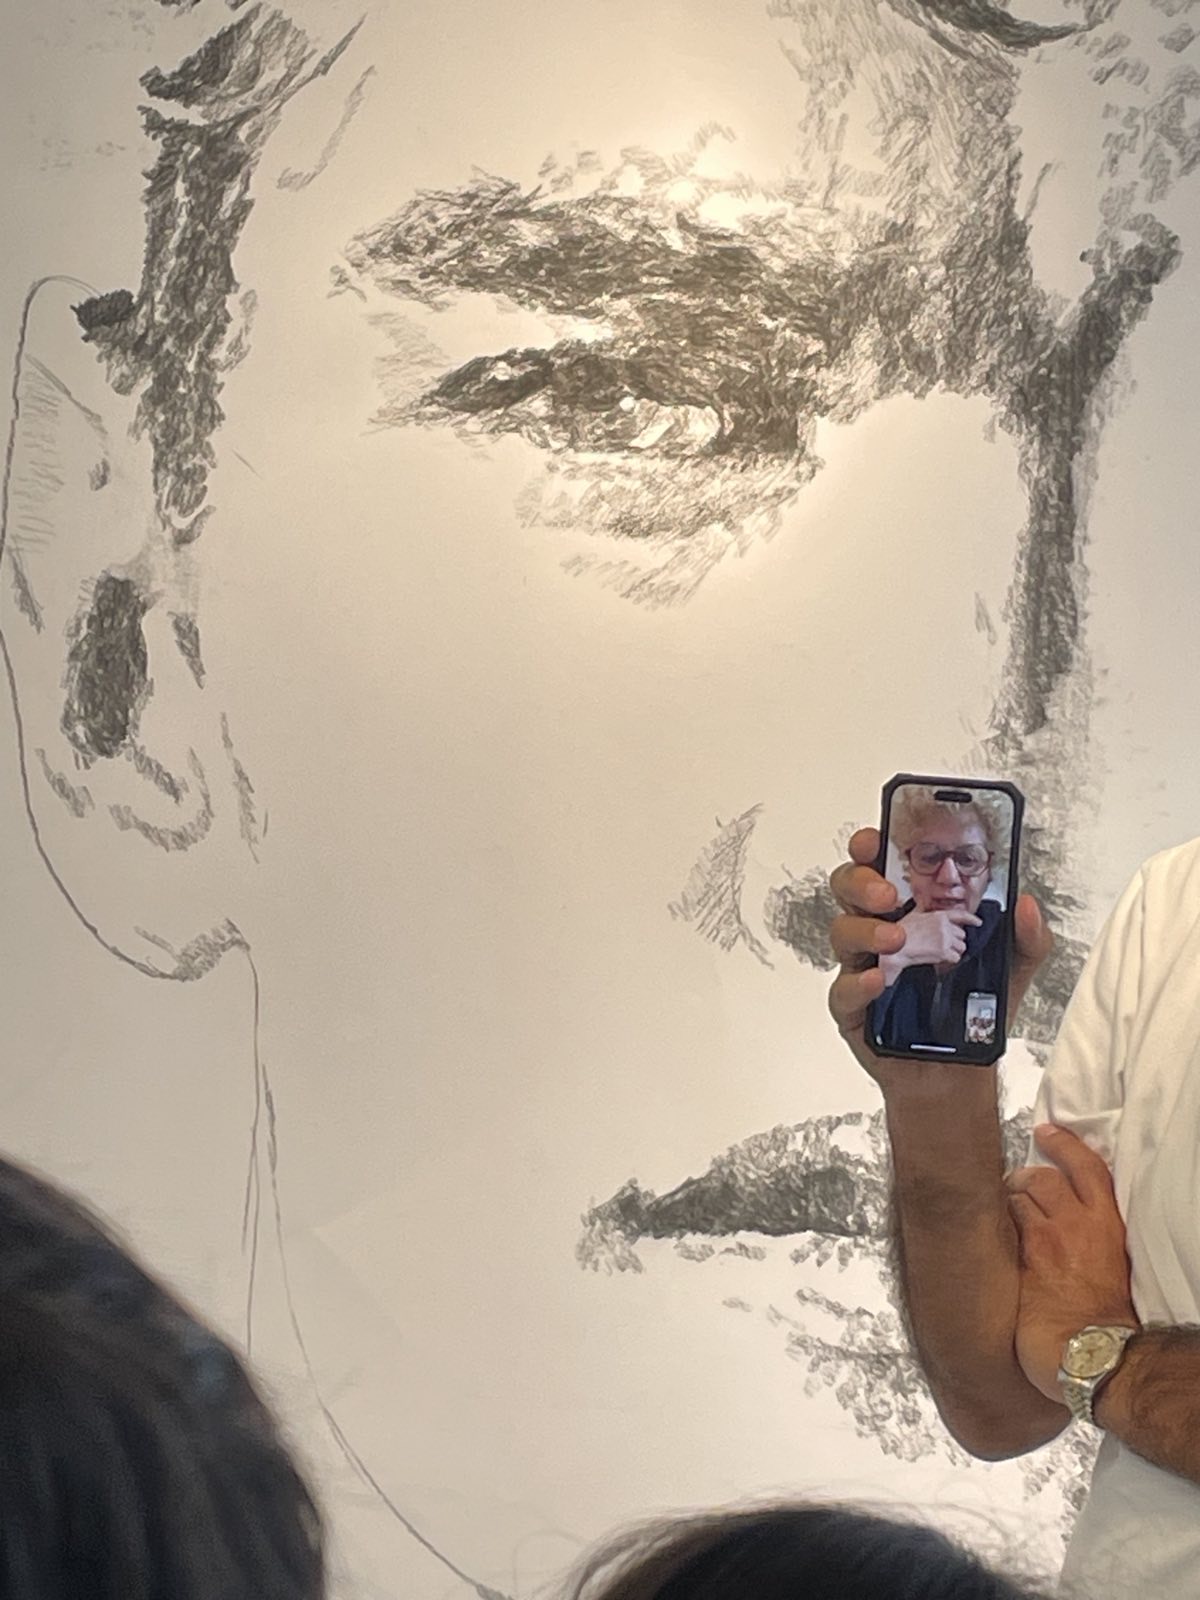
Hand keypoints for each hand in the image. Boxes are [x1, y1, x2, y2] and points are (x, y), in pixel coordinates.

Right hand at [828, 827, 1051, 1081]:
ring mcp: (862, 967)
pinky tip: (879, 981)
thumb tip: (1025, 903)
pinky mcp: (852, 1008)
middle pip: (849, 888)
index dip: (873, 845)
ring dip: (864, 928)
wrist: (958, 1075)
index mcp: (913, 910)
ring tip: (894, 940)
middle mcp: (881, 930)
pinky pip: (842, 988)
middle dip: (861, 880)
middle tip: (888, 894)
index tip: (877, 836)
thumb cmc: (974, 1013)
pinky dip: (857, 982)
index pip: (884, 864)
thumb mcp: (1015, 968)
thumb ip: (1027, 936)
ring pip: (842, 931)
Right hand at [877, 906, 980, 985]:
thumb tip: (922, 904)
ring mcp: (945, 939)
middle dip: (954, 941)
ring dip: (953, 951)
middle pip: (962, 935)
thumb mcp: (911, 915)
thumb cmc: (900, 933)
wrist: (895, 948)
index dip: (971, 919)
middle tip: (943, 945)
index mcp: (938, 916)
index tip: (978, 922)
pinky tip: (939, 959)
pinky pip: (956, 958)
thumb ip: (921, 909)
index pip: (961, 915)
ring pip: (961, 947)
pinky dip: (949, 960)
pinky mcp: (944, 952)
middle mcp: (944, 926)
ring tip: (940, 952)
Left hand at [1007, 1124, 1137, 1401]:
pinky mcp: (1021, 1261)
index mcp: (1108, 1228)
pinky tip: (977, 1233)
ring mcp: (1048, 1241)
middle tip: (1013, 1188)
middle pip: (1041, 1177)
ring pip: (1014, 1196)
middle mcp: (1078, 1226)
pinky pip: (996, 1226)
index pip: (1088, 1169)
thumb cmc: (1107, 1326)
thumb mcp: (1112, 1271)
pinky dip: (986, 1224)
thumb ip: (1090, 1243)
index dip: (1065, 1145)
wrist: (1097, 1361)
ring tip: (999, 1214)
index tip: (1047, 1132)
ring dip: (1002, 1200)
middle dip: (1022, 1176)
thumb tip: (1070, 1232)